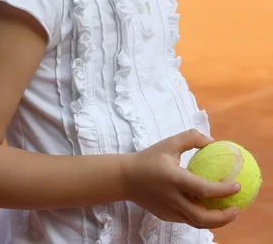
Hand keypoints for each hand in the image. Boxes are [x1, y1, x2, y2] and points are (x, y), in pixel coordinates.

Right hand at [122, 130, 239, 228]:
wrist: (125, 178)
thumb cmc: (148, 158)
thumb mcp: (169, 143)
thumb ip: (190, 138)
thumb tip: (211, 141)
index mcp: (174, 180)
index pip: (205, 190)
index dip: (224, 190)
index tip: (237, 185)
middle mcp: (173, 199)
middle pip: (204, 217)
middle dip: (224, 217)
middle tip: (236, 207)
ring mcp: (170, 211)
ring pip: (197, 223)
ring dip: (216, 220)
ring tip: (227, 211)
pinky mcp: (167, 216)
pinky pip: (188, 219)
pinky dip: (202, 216)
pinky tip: (207, 207)